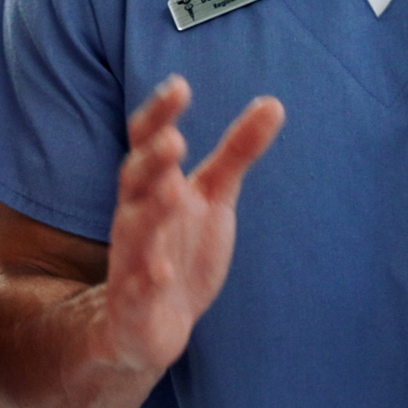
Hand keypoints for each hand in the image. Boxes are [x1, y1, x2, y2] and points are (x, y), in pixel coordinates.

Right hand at [106, 75, 283, 373]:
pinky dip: (146, 280)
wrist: (153, 321)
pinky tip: (161, 272)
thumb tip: (274, 103)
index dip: (158, 114)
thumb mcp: (214, 195)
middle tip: (176, 139)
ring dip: (150, 212)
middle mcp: (136, 216)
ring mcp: (133, 259)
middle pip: (134, 180)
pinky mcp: (135, 303)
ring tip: (172, 191)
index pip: (146, 141)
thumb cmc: (182, 246)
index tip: (180, 86)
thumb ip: (237, 151)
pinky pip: (136, 290)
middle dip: (152, 160)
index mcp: (153, 185)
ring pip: (134, 230)